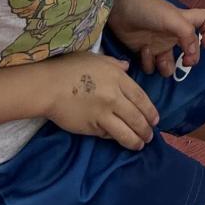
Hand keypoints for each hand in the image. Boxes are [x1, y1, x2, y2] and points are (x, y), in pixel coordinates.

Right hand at [43, 51, 160, 149]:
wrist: (48, 86)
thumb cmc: (70, 68)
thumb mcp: (97, 59)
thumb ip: (115, 64)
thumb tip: (126, 67)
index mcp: (118, 79)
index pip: (141, 98)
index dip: (150, 111)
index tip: (156, 120)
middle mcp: (114, 97)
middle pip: (136, 117)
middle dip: (146, 129)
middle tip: (150, 136)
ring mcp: (103, 114)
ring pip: (125, 132)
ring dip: (135, 140)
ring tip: (140, 145)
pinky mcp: (91, 127)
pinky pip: (108, 135)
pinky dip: (115, 138)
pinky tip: (119, 140)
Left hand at [108, 0, 204, 79]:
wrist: (122, 7)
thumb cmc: (150, 9)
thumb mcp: (172, 19)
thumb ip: (187, 34)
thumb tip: (194, 52)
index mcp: (183, 24)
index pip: (204, 22)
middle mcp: (172, 35)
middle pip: (188, 51)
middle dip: (189, 60)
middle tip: (184, 63)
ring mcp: (157, 44)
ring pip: (169, 64)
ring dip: (166, 67)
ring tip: (158, 59)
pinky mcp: (143, 51)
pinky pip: (150, 65)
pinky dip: (148, 63)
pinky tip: (143, 51)